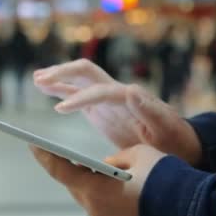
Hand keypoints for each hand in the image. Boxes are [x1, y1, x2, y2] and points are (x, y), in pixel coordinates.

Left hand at [31, 144, 165, 215]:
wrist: (195, 207)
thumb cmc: (165, 176)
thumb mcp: (137, 154)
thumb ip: (114, 159)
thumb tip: (105, 167)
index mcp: (96, 189)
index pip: (60, 171)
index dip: (44, 157)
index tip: (33, 144)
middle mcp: (96, 210)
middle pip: (73, 186)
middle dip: (67, 170)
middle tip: (59, 154)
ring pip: (89, 198)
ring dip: (88, 184)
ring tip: (84, 168)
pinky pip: (104, 207)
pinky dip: (103, 195)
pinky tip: (106, 185)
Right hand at [34, 59, 201, 164]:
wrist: (179, 144)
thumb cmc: (175, 140)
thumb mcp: (167, 129)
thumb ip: (151, 110)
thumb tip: (132, 90)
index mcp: (129, 97)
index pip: (99, 90)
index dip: (79, 98)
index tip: (60, 109)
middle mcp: (115, 91)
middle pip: (86, 72)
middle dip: (63, 73)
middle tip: (40, 79)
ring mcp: (107, 98)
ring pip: (78, 80)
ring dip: (58, 77)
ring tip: (36, 79)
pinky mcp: (101, 108)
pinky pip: (78, 94)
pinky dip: (61, 90)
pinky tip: (46, 89)